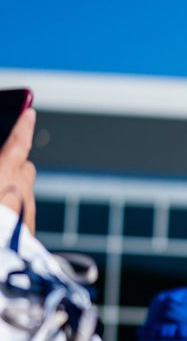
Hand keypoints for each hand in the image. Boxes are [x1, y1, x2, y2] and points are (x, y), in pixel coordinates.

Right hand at [0, 108, 36, 231]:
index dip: (23, 125)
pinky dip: (14, 207)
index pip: (19, 140)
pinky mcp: (28, 229)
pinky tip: (2, 215)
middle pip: (26, 167)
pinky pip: (23, 211)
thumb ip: (3, 163)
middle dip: (16, 163)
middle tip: (3, 162)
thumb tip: (5, 162)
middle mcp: (22, 187)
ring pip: (25, 191)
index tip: (30, 112)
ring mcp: (27, 209)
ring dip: (13, 187)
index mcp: (7, 169)